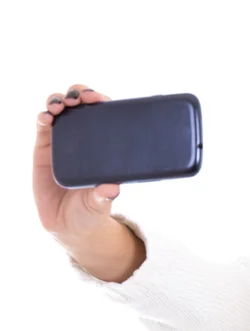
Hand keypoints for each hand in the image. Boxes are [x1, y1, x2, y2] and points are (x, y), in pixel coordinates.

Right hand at [33, 84, 119, 237]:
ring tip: (61, 105)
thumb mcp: (99, 203)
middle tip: (81, 99)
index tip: (100, 100)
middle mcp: (85, 139)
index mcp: (103, 146)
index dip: (101, 102)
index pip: (104, 115)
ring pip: (60, 110)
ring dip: (59, 100)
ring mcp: (63, 142)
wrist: (68, 225)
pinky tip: (46, 117)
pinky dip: (43, 116)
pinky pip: (43, 126)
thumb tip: (112, 188)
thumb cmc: (91, 210)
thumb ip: (104, 196)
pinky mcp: (44, 148)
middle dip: (80, 94)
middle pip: (81, 105)